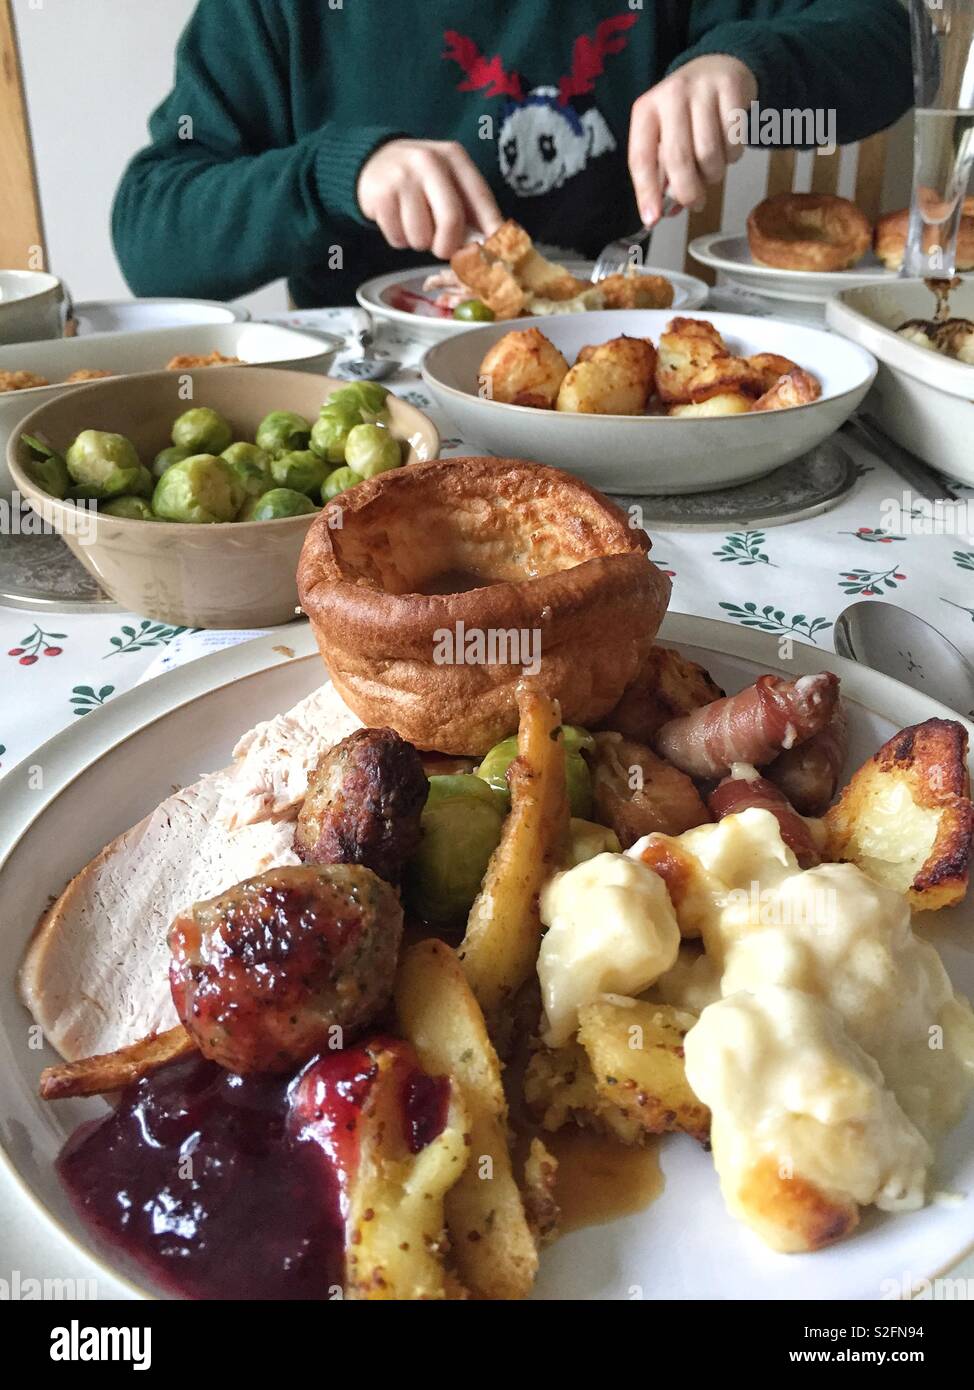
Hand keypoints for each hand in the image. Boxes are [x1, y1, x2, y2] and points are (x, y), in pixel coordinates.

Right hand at [357, 139, 501, 258]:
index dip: (491, 227)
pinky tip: (397, 221)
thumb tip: (492, 246)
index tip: (498, 250)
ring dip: (420, 243)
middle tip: (442, 249)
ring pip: (421, 237)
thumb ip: (470, 209)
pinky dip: (400, 240)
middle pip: (451, 220)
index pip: (480, 196)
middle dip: (449, 246)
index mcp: (454, 157)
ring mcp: (402, 177)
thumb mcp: (448, 181)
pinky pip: (398, 239)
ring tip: (414, 224)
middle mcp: (429, 161)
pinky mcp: (381, 196)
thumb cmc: (422, 180)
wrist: (375, 161)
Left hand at [628, 55, 757, 224]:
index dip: (646, 192)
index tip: (652, 218)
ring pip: (709, 154)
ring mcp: (702, 89)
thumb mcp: (666, 134)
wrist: (718, 65)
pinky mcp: (731, 88)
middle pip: (678, 158)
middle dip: (688, 191)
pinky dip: (733, 155)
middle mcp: (671, 95)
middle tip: (695, 204)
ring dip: (713, 174)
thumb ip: (663, 173)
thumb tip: (665, 212)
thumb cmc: (687, 111)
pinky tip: (728, 147)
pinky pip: (734, 140)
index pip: (641, 157)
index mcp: (646, 110)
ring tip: (712, 169)